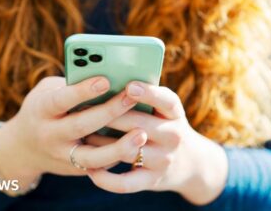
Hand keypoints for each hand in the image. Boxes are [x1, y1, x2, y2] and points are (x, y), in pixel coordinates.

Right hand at [0, 76, 147, 191]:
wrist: (24, 149)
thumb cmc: (43, 110)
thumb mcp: (47, 92)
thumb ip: (71, 86)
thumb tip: (110, 77)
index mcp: (41, 110)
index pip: (61, 100)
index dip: (82, 91)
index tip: (105, 80)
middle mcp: (49, 135)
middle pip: (80, 126)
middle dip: (108, 112)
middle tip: (131, 97)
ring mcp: (63, 156)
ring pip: (92, 157)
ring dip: (119, 147)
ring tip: (142, 134)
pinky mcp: (76, 170)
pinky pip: (100, 166)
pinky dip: (119, 156)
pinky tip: (137, 145)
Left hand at [85, 81, 227, 204]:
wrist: (189, 162)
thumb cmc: (164, 126)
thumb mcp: (164, 111)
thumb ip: (143, 99)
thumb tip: (105, 87)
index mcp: (174, 114)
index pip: (167, 101)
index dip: (149, 94)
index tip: (129, 86)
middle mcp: (173, 136)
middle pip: (138, 124)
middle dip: (109, 116)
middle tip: (82, 107)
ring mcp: (163, 160)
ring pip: (127, 151)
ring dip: (101, 144)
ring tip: (81, 136)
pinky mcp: (152, 181)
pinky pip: (125, 183)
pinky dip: (106, 179)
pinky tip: (91, 170)